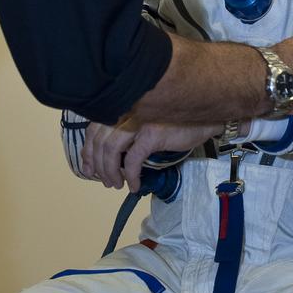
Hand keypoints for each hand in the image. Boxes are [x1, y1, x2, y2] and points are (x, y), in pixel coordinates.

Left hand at [82, 119, 220, 193]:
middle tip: (103, 181)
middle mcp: (126, 109)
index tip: (88, 169)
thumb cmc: (175, 121)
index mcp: (122, 106)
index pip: (94, 128)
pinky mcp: (151, 133)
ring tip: (115, 185)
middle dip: (97, 165)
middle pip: (99, 141)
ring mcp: (138, 120)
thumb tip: (106, 158)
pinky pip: (132, 160)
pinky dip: (130, 176)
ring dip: (110, 172)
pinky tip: (134, 185)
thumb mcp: (145, 123)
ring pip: (111, 150)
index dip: (88, 151)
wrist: (204, 118)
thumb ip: (126, 132)